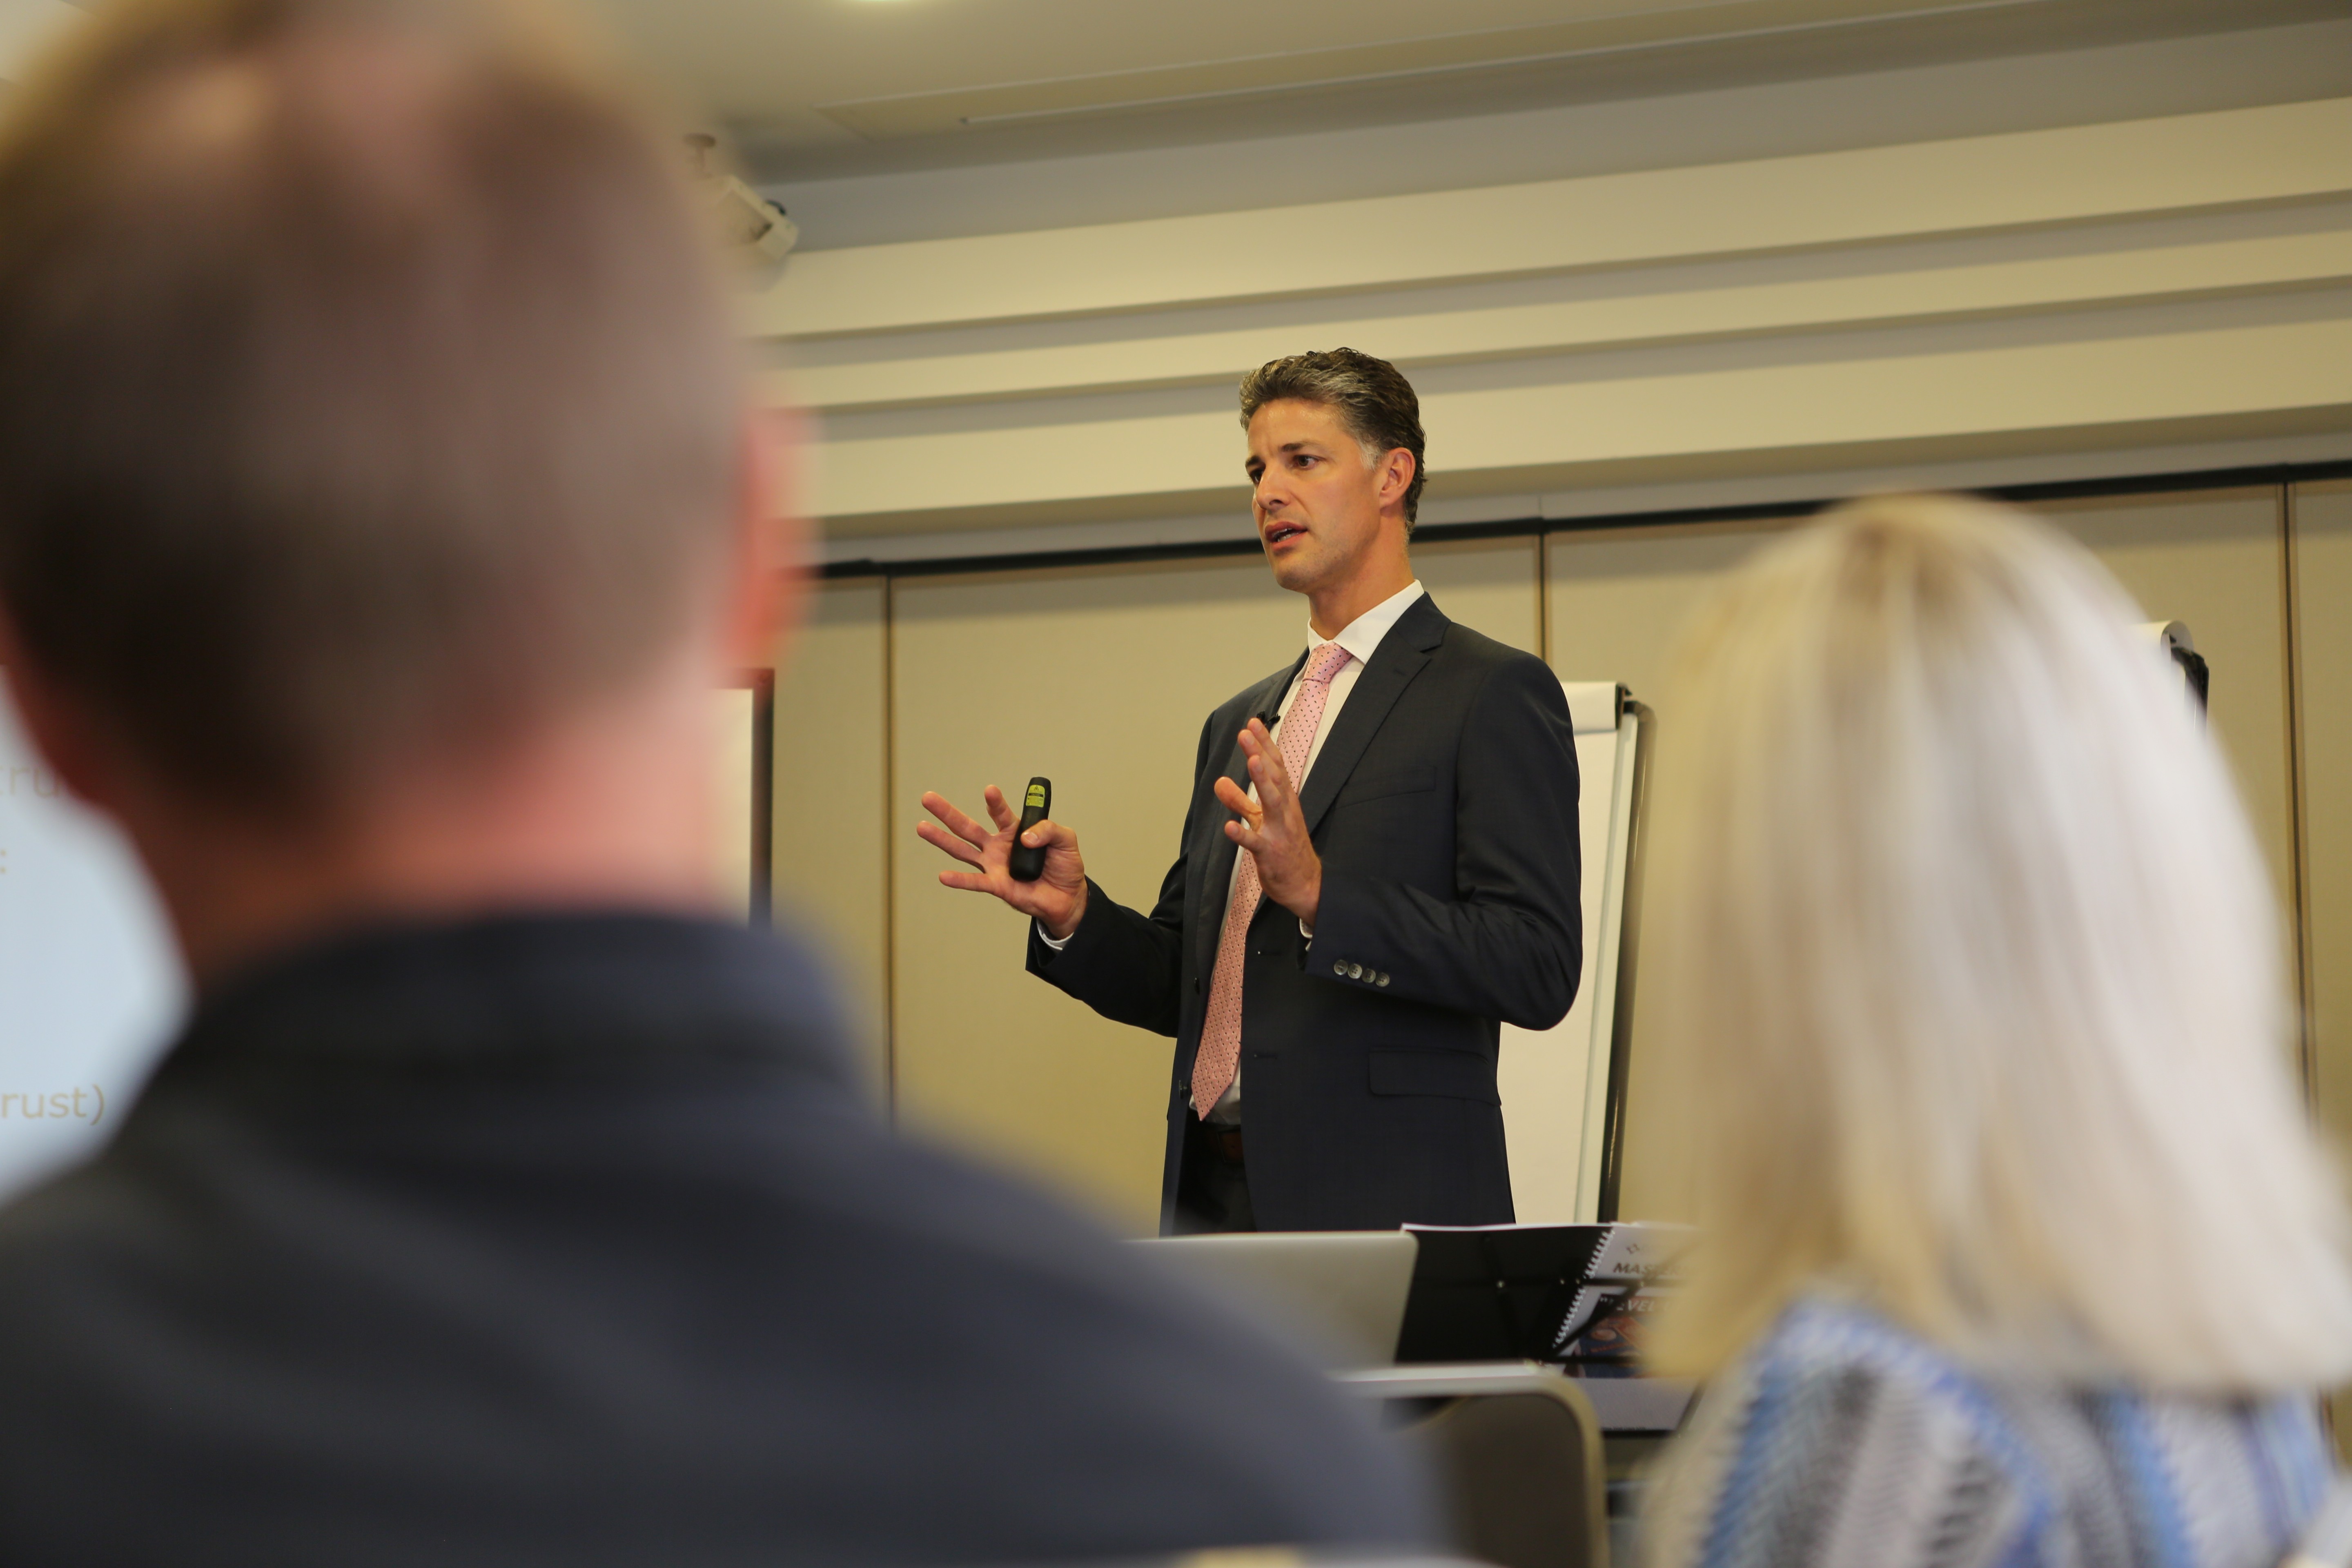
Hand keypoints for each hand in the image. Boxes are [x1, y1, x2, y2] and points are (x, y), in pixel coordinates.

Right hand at [917, 786, 1088, 938]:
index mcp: (1014, 831)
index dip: (995, 802)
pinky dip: (959, 879)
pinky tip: (943, 875)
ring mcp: (994, 865)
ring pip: (962, 850)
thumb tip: (1024, 838)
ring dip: (941, 839)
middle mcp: (998, 846)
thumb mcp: (1066, 840)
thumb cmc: (1064, 866)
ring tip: (922, 827)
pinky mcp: (997, 886)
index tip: (990, 791)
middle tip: (928, 798)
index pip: (1000, 813)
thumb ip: (1049, 830)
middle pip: (968, 827)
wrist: (1068, 897)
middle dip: (947, 812)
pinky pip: (975, 881)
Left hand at [1213, 718, 1321, 926]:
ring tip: (1251, 761)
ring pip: (1272, 803)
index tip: (1253, 723)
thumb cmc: (1284, 848)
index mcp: (1285, 801)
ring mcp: (1280, 832)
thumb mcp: (1260, 820)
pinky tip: (1228, 826)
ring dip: (1262, 782)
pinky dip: (1242, 834)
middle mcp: (1285, 811)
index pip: (1276, 767)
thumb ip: (1240, 800)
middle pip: (1274, 778)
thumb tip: (1219, 781)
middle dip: (1261, 754)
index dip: (1265, 745)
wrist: (1305, 885)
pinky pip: (1256, 843)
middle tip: (1247, 732)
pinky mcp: (1271, 854)